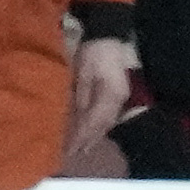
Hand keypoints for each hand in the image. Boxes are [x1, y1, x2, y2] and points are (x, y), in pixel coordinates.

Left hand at [69, 38, 134, 153]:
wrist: (108, 34)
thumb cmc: (92, 53)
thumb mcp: (82, 76)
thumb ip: (81, 101)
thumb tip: (76, 125)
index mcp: (109, 96)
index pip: (93, 123)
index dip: (81, 138)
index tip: (68, 152)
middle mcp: (118, 100)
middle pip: (102, 126)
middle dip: (88, 140)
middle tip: (73, 155)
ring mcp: (121, 97)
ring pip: (107, 122)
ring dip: (95, 135)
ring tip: (82, 148)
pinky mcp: (119, 93)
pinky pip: (109, 114)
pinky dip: (99, 125)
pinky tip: (92, 130)